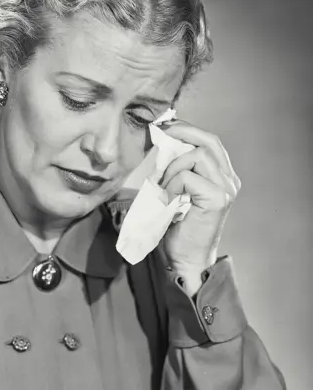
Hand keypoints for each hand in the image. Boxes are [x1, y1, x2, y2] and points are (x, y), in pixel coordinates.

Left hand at [158, 120, 240, 295]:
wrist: (185, 261)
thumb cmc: (177, 228)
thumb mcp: (178, 190)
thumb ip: (178, 169)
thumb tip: (160, 142)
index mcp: (223, 177)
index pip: (210, 141)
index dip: (188, 130)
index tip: (164, 128)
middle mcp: (229, 181)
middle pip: (209, 141)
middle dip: (182, 133)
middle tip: (160, 135)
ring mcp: (226, 190)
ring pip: (198, 155)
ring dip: (172, 166)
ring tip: (162, 185)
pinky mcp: (217, 200)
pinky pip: (188, 176)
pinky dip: (170, 183)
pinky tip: (166, 198)